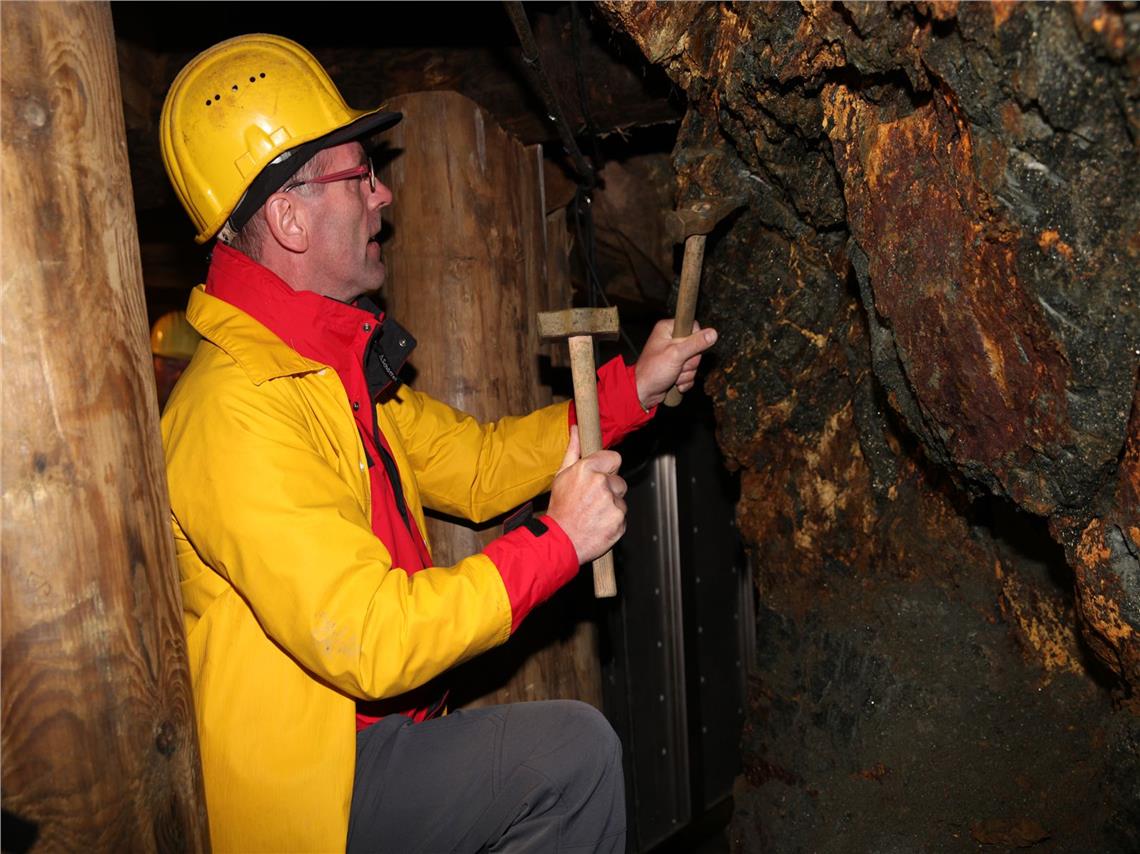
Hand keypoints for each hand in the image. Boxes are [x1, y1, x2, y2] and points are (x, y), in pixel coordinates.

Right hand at [545, 427, 627, 564]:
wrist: (560, 541)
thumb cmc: (560, 509)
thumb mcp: (561, 476)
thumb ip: (573, 451)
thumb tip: (577, 429)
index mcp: (587, 469)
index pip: (615, 458)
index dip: (608, 468)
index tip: (601, 476)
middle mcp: (601, 484)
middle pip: (619, 481)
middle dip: (609, 490)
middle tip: (592, 500)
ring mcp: (612, 504)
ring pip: (621, 500)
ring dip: (611, 506)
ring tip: (593, 513)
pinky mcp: (619, 521)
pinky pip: (622, 516)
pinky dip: (613, 521)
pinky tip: (598, 523)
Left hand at [634, 319, 717, 409]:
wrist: (643, 393)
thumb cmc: (653, 371)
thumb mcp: (676, 354)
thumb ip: (696, 343)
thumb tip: (713, 333)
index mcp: (668, 329)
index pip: (694, 326)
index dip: (695, 339)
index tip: (687, 349)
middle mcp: (671, 340)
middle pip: (697, 347)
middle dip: (689, 361)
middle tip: (677, 365)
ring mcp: (675, 355)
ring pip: (695, 362)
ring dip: (686, 373)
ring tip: (673, 375)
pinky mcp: (677, 368)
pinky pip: (691, 373)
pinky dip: (684, 380)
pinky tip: (674, 382)